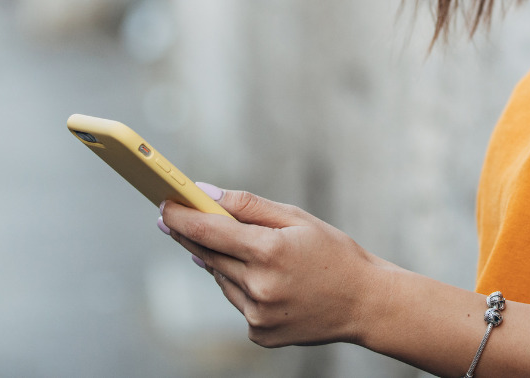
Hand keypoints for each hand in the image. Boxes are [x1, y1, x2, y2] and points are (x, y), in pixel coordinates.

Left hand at [158, 187, 393, 346]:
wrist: (364, 303)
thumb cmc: (333, 253)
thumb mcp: (297, 218)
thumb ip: (249, 206)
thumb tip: (206, 194)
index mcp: (269, 251)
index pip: (209, 230)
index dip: (182, 217)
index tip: (164, 204)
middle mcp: (259, 287)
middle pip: (208, 254)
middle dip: (189, 234)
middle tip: (172, 217)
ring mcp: (258, 315)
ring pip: (221, 278)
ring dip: (219, 260)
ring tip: (242, 248)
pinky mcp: (259, 334)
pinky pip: (237, 301)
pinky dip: (241, 285)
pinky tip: (266, 279)